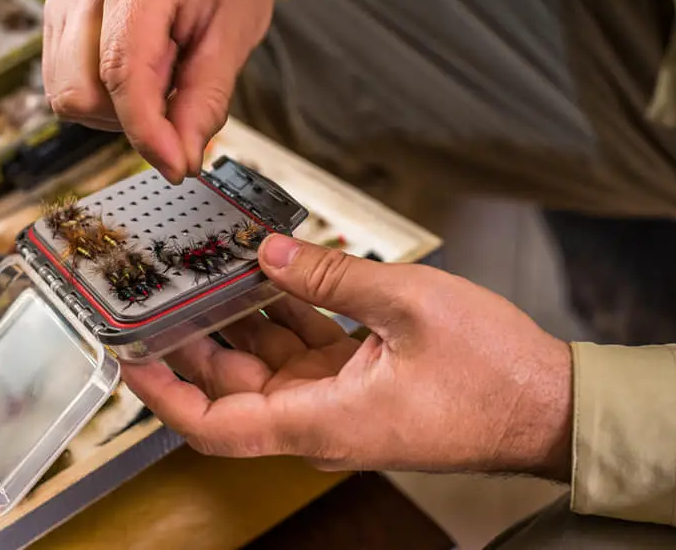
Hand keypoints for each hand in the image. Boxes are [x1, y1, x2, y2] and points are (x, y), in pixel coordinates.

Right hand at [40, 0, 308, 182]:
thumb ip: (205, 102)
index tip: (175, 165)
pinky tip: (136, 74)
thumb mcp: (236, 37)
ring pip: (66, 94)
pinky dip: (102, 97)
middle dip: (130, 119)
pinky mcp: (59, 17)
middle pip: (81, 91)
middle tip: (176, 98)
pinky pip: (64, 84)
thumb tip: (181, 158)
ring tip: (158, 76)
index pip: (123, 70)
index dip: (146, 131)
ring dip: (115, 110)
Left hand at [122, 235, 573, 480]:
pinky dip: (278, 315)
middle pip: (228, 386)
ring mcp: (335, 402)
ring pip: (260, 366)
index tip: (129, 361)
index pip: (216, 422)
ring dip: (232, 322)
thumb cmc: (492, 374)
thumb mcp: (406, 305)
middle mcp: (319, 420)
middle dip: (189, 340)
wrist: (546, 405)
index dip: (164, 394)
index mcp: (322, 419)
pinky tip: (263, 274)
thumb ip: (326, 275)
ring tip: (203, 272)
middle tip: (157, 292)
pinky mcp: (354, 383)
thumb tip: (267, 252)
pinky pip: (298, 351)